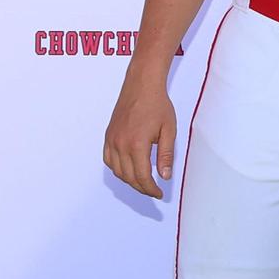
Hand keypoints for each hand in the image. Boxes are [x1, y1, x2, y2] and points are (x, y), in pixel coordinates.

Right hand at [104, 74, 178, 198]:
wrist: (141, 85)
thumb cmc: (157, 105)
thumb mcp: (169, 131)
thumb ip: (165, 155)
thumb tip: (164, 176)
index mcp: (137, 144)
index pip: (143, 177)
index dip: (151, 189)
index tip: (159, 193)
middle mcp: (121, 144)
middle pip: (129, 177)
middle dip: (142, 188)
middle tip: (153, 190)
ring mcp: (112, 140)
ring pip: (117, 171)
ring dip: (129, 180)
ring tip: (143, 182)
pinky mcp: (108, 135)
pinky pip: (108, 160)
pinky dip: (117, 169)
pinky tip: (128, 170)